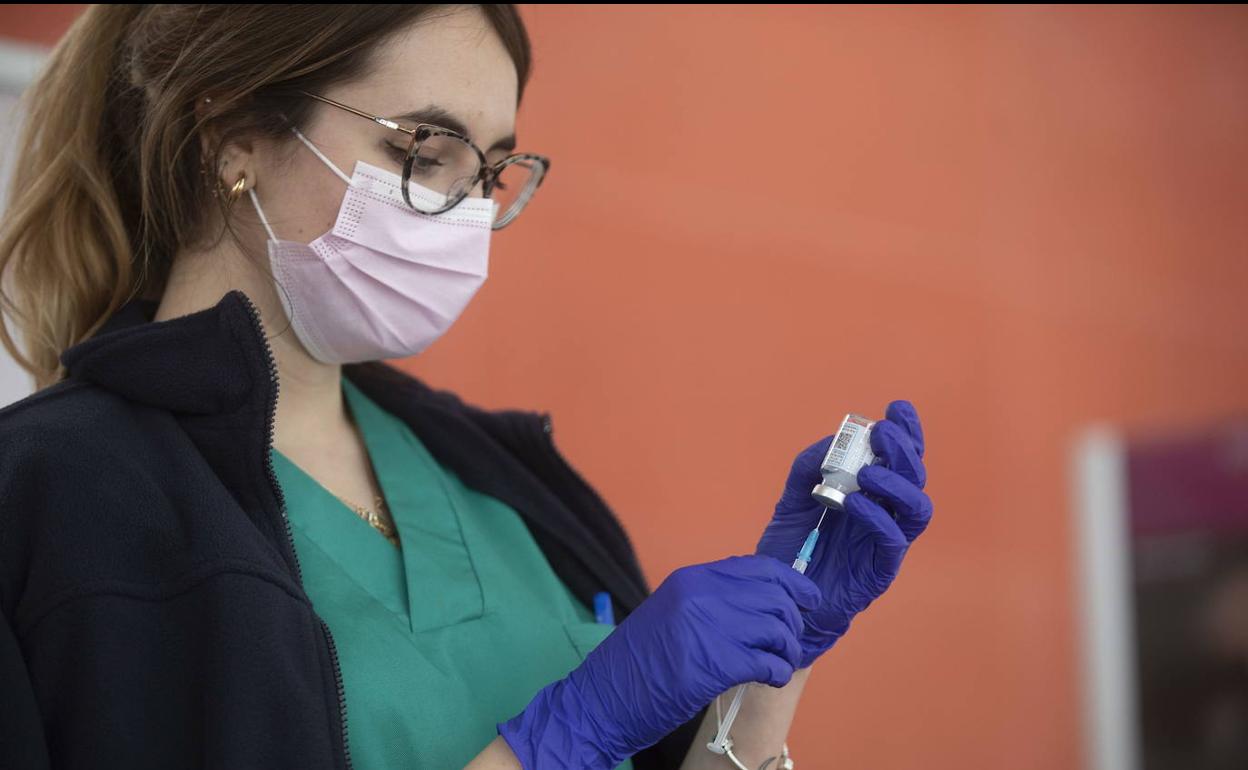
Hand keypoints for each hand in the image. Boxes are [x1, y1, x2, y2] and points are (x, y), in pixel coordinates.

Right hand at [497, 554, 821, 769]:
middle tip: (791, 642)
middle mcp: (702, 595)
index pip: (760, 567)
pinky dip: (778, 672)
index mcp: (692, 579)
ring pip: (778, 628)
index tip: (808, 599)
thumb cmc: (635, 664)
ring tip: (780, 663)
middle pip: (776, 596)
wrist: (600, 698)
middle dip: (794, 621)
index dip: (793, 583)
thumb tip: (762, 603)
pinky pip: (768, 662)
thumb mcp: (671, 613)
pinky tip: (770, 679)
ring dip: (788, 650)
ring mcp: (709, 627)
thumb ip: (711, 601)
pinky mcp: (714, 664)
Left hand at [755, 400, 932, 667]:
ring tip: (867, 473)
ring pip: (917, 509)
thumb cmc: (792, 549)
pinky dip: (877, 517)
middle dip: (904, 450)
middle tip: (882, 433)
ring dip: (897, 483)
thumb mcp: (793, 499)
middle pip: (915, 478)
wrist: (778, 598)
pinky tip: (854, 504)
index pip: (901, 460)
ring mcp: (886, 543)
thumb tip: (833, 441)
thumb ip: (809, 468)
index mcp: (872, 494)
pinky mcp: (880, 570)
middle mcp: (886, 515)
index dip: (908, 433)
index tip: (897, 409)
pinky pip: (894, 540)